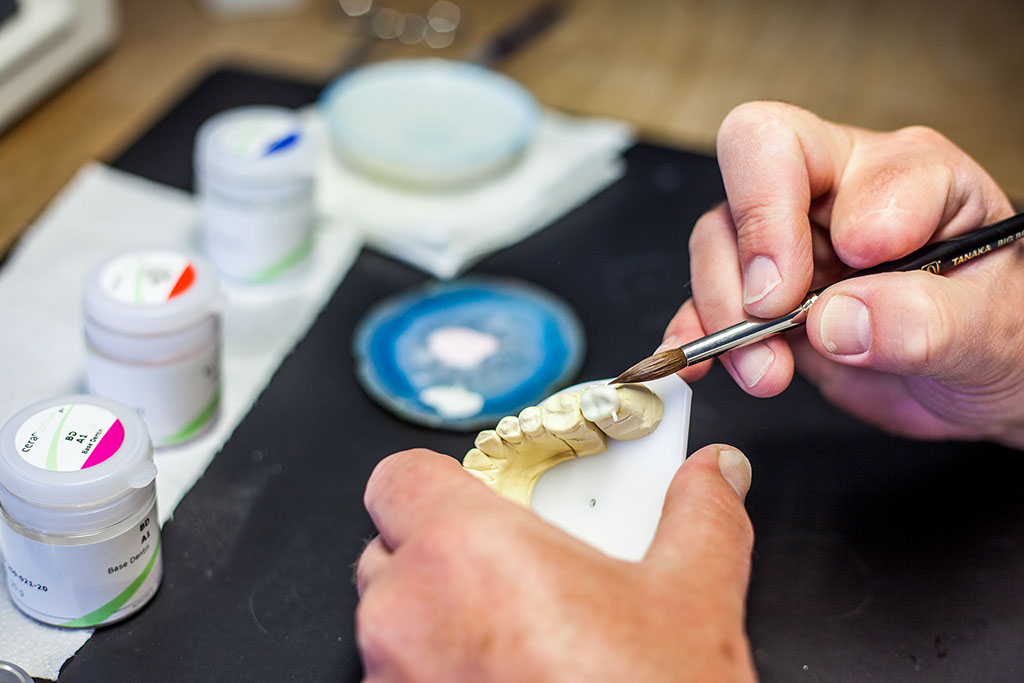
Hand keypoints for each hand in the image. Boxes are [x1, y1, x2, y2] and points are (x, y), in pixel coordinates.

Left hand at [356, 445, 756, 682]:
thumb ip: (699, 516)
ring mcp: (392, 675)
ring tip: (519, 639)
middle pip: (396, 547)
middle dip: (448, 554)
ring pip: (393, 618)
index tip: (482, 497)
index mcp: (467, 547)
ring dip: (440, 619)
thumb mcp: (691, 600)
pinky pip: (398, 676)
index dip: (441, 481)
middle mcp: (409, 610)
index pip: (402, 476)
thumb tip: (714, 475)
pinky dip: (437, 673)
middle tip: (517, 573)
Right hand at [664, 101, 1023, 446]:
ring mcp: (796, 245)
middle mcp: (840, 195)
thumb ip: (927, 320)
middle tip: (769, 314)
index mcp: (901, 173)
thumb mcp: (992, 330)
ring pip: (718, 240)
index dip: (788, 218)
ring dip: (726, 312)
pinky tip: (697, 362)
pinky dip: (695, 333)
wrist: (985, 384)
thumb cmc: (1003, 336)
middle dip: (747, 248)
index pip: (806, 150)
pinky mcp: (768, 299)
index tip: (816, 294)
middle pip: (748, 170)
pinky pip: (707, 301)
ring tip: (768, 372)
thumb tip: (838, 319)